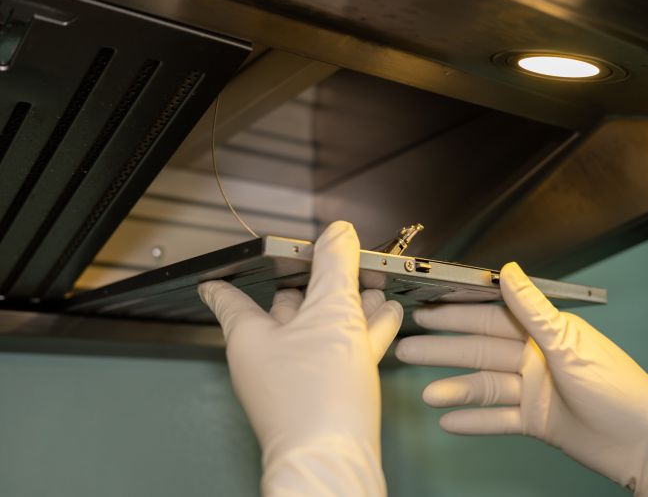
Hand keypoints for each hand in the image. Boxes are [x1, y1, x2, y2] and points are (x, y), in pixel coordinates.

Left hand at [199, 221, 402, 495]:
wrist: (335, 460)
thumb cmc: (317, 397)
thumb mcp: (332, 312)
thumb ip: (335, 268)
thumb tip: (339, 233)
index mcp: (251, 336)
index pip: (230, 298)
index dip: (226, 279)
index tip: (215, 274)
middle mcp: (268, 358)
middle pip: (287, 310)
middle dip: (316, 286)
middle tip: (336, 264)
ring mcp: (295, 380)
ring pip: (320, 331)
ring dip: (347, 309)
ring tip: (373, 292)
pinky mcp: (323, 396)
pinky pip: (341, 354)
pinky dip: (361, 336)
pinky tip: (386, 321)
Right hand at [396, 262, 647, 495]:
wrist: (644, 443)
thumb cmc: (617, 388)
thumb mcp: (569, 343)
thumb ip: (532, 310)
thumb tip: (508, 270)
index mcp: (545, 333)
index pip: (491, 317)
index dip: (457, 313)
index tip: (426, 307)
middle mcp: (536, 358)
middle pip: (480, 350)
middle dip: (444, 349)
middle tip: (407, 347)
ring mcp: (535, 390)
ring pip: (485, 385)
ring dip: (456, 389)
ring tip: (426, 394)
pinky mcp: (537, 421)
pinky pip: (498, 418)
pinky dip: (475, 420)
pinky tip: (450, 420)